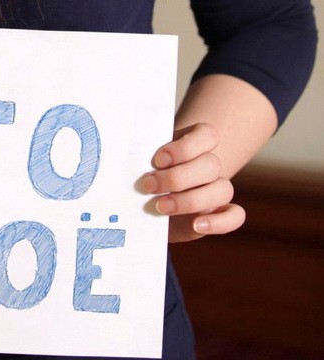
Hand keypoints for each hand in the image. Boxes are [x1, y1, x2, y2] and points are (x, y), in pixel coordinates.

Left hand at [139, 122, 244, 243]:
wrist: (145, 200)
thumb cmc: (140, 173)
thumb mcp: (138, 160)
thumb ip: (139, 155)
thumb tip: (124, 153)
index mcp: (193, 143)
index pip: (208, 135)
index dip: (184, 148)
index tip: (157, 160)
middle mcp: (209, 165)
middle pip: (211, 164)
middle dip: (177, 177)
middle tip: (148, 185)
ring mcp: (217, 189)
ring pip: (223, 189)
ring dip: (190, 200)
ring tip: (160, 207)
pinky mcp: (218, 214)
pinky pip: (235, 216)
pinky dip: (220, 221)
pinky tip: (196, 224)